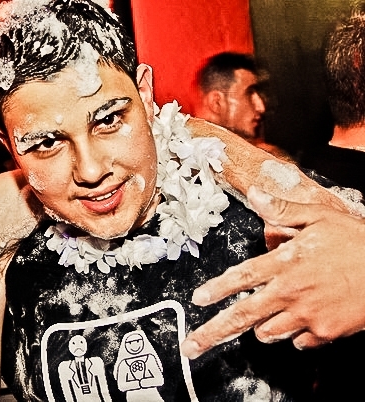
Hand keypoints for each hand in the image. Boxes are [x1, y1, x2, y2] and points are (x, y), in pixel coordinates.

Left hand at [181, 186, 364, 358]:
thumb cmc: (358, 242)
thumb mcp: (320, 217)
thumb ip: (283, 210)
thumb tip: (255, 195)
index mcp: (286, 262)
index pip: (241, 277)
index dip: (216, 289)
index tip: (198, 300)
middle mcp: (291, 292)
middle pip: (243, 316)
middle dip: (212, 333)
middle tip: (193, 345)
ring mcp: (307, 315)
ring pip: (267, 332)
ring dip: (260, 326)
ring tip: (265, 313)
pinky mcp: (324, 332)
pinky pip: (297, 341)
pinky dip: (293, 334)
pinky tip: (301, 318)